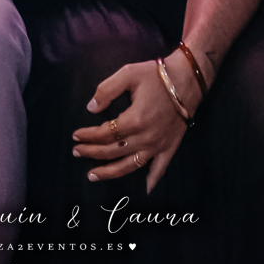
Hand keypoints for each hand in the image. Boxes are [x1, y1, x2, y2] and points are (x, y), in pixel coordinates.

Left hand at [71, 55, 194, 193]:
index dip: (87, 136)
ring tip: (92, 175)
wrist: (188, 79)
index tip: (75, 135)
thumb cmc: (157, 75)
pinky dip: (151, 181)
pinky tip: (143, 190)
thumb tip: (91, 108)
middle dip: (91, 152)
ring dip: (109, 172)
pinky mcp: (170, 147)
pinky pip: (159, 169)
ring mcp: (158, 145)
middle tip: (76, 152)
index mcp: (134, 120)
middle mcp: (145, 138)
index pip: (104, 134)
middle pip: (112, 151)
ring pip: (129, 166)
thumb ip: (106, 90)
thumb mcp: (128, 73)